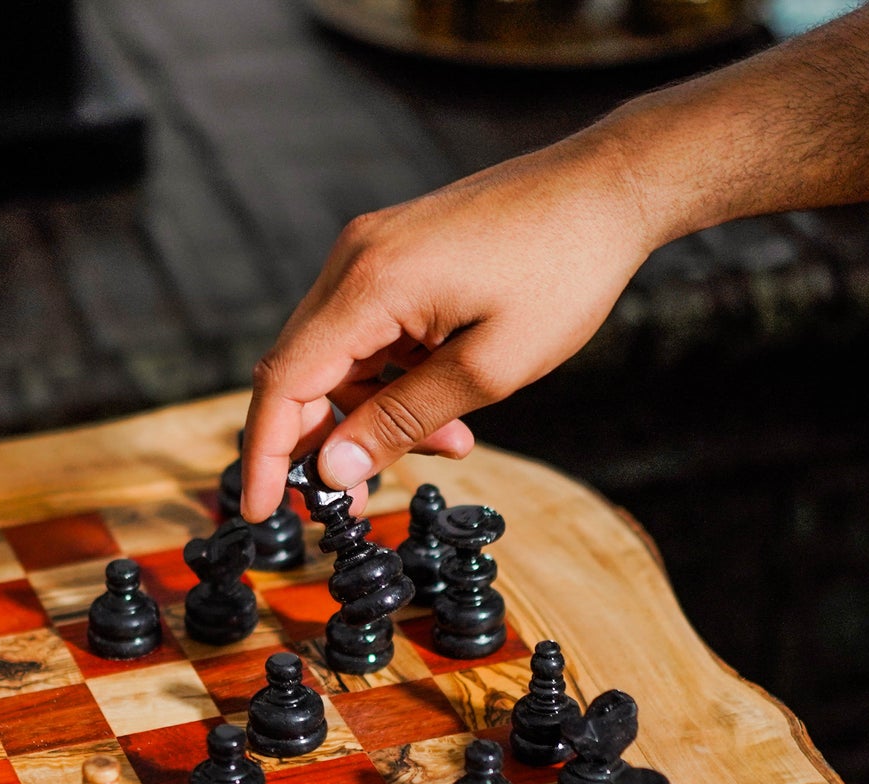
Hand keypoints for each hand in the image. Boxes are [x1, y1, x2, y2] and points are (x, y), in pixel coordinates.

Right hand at [240, 130, 652, 519]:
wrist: (610, 186)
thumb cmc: (563, 271)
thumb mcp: (486, 370)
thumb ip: (400, 423)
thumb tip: (333, 472)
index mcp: (369, 285)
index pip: (284, 384)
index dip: (264, 455)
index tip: (259, 511)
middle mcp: (354, 261)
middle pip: (300, 373)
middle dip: (323, 445)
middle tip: (357, 502)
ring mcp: (370, 253)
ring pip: (337, 360)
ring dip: (371, 415)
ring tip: (445, 444)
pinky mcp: (393, 255)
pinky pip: (367, 334)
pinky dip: (391, 380)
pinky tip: (444, 406)